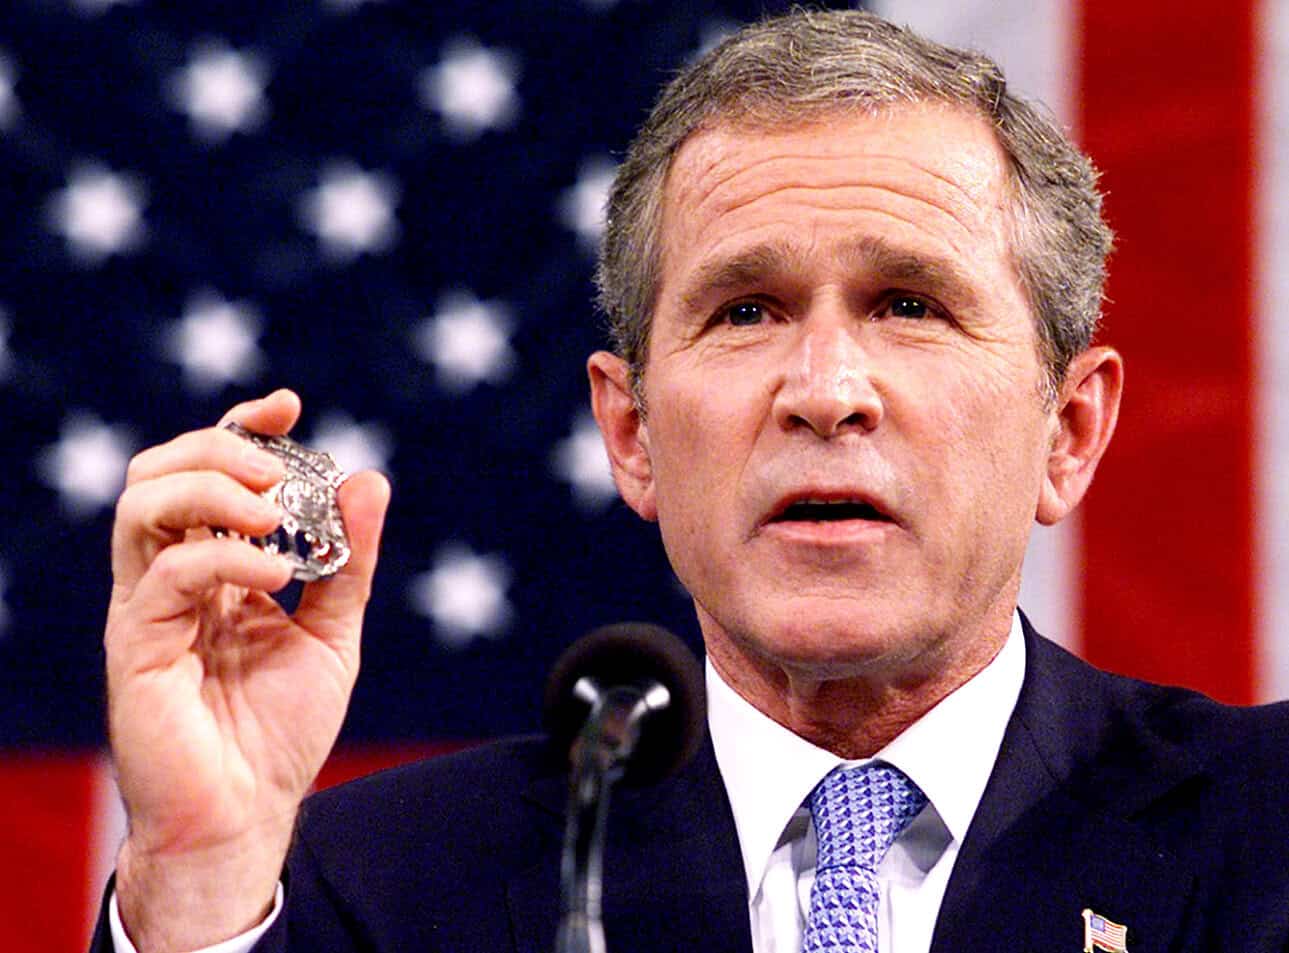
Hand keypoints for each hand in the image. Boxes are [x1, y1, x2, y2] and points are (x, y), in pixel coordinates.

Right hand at [105, 389, 389, 950]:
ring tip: (273, 507)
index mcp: (214, 570)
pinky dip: (226, 559)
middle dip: (218, 448)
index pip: (206, 474)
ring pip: (141, 507)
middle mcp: (172, 579)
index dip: (241, 430)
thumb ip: (348, 561)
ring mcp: (148, 609)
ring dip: (211, 488)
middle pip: (159, 473)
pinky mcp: (137, 646)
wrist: (247, 815)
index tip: (290, 408)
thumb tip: (370, 477)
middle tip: (280, 469)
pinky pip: (166, 575)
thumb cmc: (279, 731)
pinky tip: (279, 575)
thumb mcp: (333, 633)